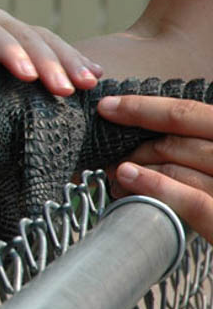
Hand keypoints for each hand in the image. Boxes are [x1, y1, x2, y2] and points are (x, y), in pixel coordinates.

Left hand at [0, 8, 101, 94]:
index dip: (9, 52)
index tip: (26, 76)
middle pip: (24, 36)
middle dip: (47, 63)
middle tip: (65, 90)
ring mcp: (15, 30)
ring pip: (46, 40)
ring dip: (69, 61)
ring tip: (87, 84)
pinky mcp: (31, 44)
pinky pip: (58, 48)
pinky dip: (76, 60)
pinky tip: (96, 74)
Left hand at [99, 94, 212, 241]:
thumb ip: (200, 148)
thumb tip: (154, 136)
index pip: (190, 113)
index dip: (145, 108)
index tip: (109, 108)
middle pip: (179, 140)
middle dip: (136, 145)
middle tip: (110, 155)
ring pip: (179, 166)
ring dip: (137, 167)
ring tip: (115, 175)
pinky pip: (194, 201)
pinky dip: (157, 187)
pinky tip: (130, 179)